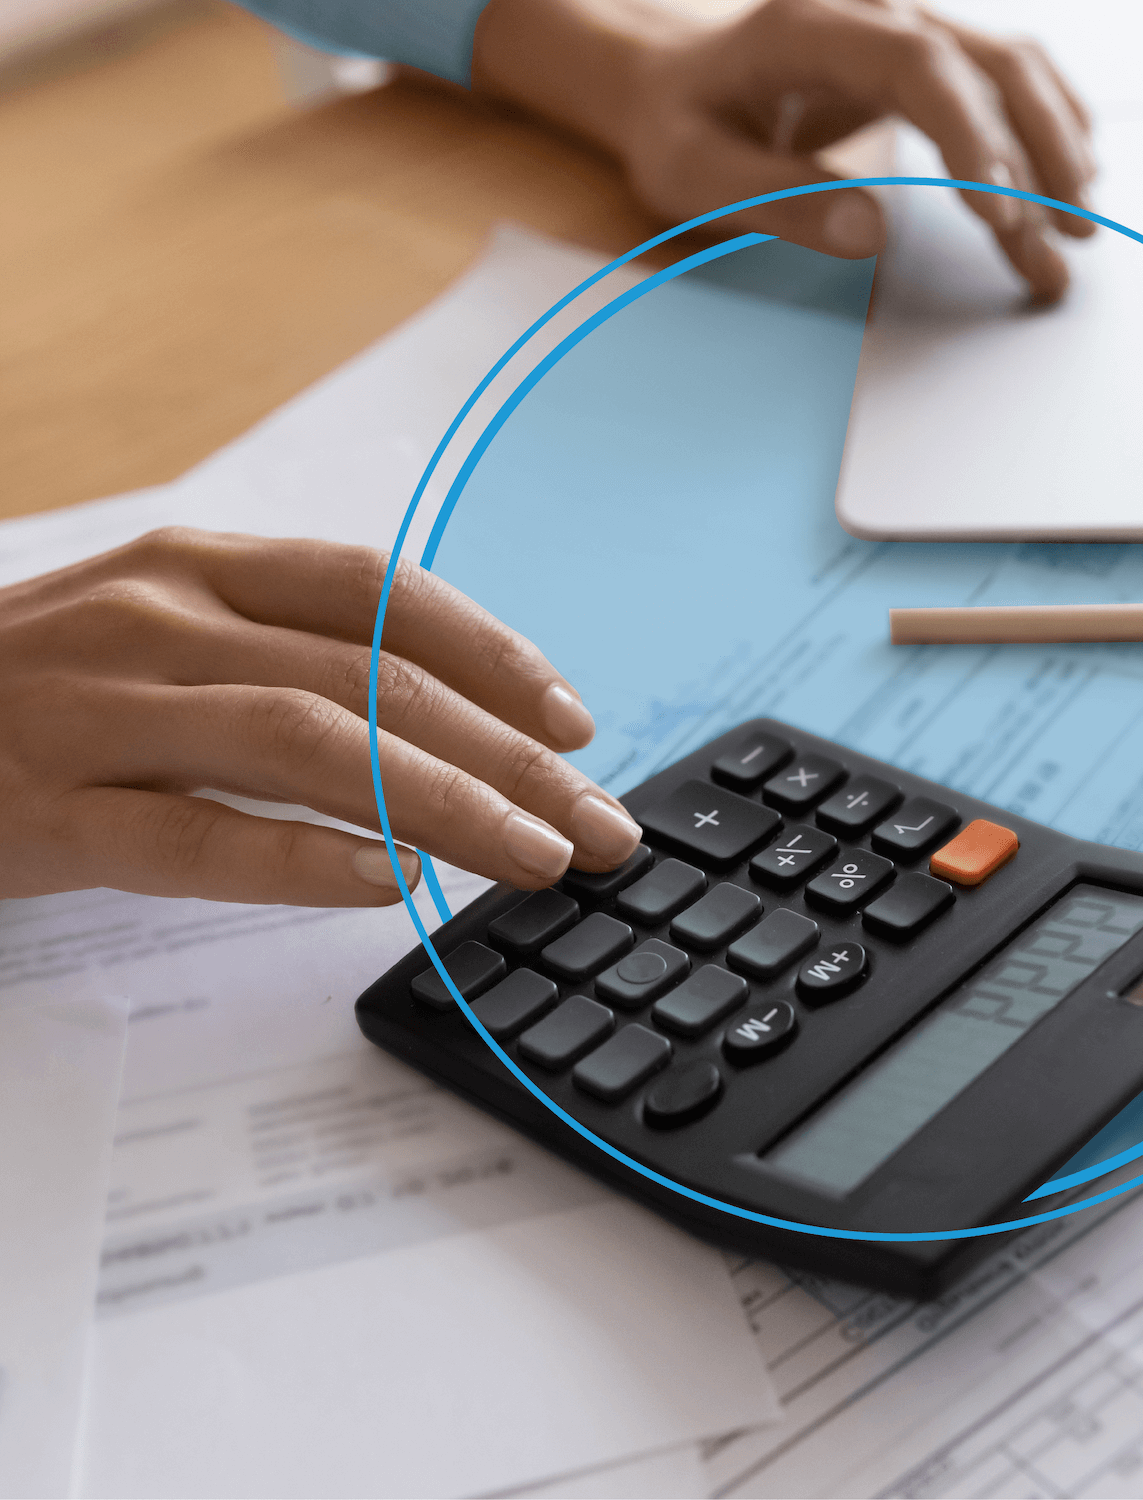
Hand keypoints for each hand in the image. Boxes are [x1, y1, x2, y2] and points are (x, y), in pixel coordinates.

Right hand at [0, 529, 641, 905]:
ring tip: (533, 859)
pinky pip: (190, 835)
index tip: (575, 722)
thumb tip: (449, 726)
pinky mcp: (43, 805)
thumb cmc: (38, 684)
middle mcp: (160, 618)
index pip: (381, 593)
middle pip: (373, 680)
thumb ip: (290, 655)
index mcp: (200, 565)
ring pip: (305, 745)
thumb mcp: (168, 631)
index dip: (495, 654)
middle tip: (597, 824)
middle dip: (508, 758)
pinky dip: (299, 860)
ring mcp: (97, 708)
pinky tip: (387, 888)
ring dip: (442, 805)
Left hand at [472, 0, 1095, 301]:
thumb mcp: (697, 175)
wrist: (672, 83)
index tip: (1000, 216)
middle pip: (987, 64)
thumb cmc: (678, 128)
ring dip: (1054, 150)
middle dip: (1037, 158)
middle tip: (1065, 244)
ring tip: (1080, 233)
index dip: (971, 138)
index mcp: (812, 26)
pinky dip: (1042, 129)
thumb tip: (872, 234)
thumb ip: (778, 199)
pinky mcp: (919, 59)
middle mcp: (874, 10)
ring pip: (1007, 70)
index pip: (920, 67)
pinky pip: (998, 81)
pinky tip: (1072, 178)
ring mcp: (903, 29)